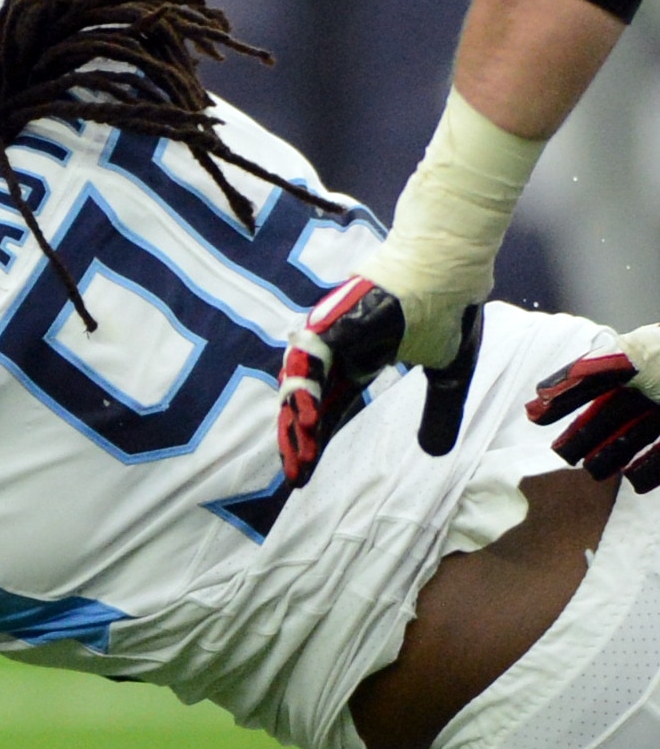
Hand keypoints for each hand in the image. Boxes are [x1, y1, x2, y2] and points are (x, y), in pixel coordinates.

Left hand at [276, 274, 474, 481]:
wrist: (453, 270)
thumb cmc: (449, 312)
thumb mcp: (449, 375)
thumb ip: (438, 412)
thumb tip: (435, 453)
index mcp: (359, 362)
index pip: (331, 408)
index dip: (319, 439)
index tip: (307, 475)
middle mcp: (338, 352)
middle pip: (308, 403)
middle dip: (300, 441)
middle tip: (295, 478)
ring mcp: (331, 336)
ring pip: (303, 384)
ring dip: (298, 421)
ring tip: (298, 458)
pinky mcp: (332, 321)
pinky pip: (312, 358)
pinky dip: (307, 387)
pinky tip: (307, 417)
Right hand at [530, 327, 659, 487]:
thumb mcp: (642, 353)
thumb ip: (600, 366)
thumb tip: (550, 385)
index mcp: (641, 362)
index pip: (593, 380)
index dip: (564, 396)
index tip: (536, 415)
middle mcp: (654, 387)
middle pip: (612, 412)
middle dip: (585, 432)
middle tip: (560, 453)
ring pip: (636, 436)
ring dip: (613, 454)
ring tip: (593, 470)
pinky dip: (650, 470)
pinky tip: (632, 482)